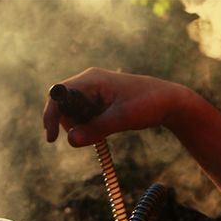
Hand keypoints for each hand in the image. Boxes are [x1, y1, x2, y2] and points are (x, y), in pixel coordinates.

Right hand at [42, 67, 192, 147]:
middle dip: (69, 124)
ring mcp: (93, 90)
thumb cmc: (148, 104)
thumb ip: (95, 129)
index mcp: (91, 79)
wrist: (170, 101)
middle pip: (62, 105)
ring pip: (72, 112)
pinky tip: (106, 128)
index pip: (58, 94)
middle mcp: (89, 82)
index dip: (51, 115)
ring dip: (80, 126)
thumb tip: (69, 141)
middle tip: (89, 135)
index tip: (51, 138)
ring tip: (103, 130)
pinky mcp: (99, 100)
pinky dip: (88, 125)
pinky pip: (83, 115)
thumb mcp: (122, 119)